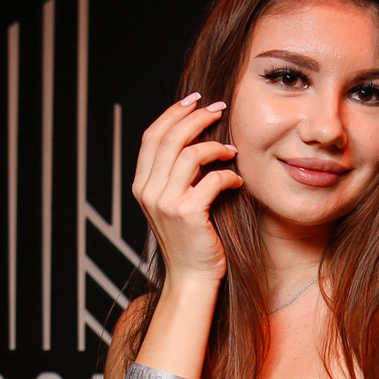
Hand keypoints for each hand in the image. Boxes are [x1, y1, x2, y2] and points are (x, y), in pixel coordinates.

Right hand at [131, 92, 241, 287]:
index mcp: (142, 185)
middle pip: (169, 138)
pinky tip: (237, 181)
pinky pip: (211, 180)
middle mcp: (148, 192)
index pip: (152, 136)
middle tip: (219, 109)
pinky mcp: (188, 214)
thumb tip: (196, 138)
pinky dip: (228, 175)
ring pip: (189, 154)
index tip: (195, 100)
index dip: (173, 113)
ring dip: (215, 145)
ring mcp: (166, 203)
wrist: (191, 278)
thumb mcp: (174, 203)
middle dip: (196, 118)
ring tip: (231, 149)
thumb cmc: (191, 240)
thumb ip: (176, 175)